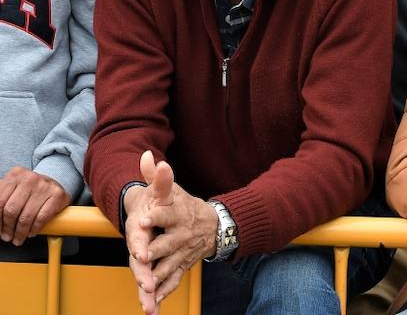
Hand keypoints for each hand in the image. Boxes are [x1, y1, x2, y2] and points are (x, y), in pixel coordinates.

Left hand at [0, 166, 69, 244]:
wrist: (53, 183)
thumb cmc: (29, 190)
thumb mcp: (12, 189)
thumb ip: (1, 199)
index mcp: (15, 175)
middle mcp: (29, 178)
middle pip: (11, 210)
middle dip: (7, 228)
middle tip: (7, 237)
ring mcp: (44, 186)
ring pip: (26, 217)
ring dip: (20, 232)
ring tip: (18, 238)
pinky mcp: (57, 195)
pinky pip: (41, 218)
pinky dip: (34, 229)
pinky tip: (31, 232)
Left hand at [125, 151, 217, 313]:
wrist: (215, 226)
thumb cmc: (185, 206)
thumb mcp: (173, 191)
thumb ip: (157, 177)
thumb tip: (146, 155)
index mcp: (177, 214)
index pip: (166, 213)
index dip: (156, 217)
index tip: (143, 220)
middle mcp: (181, 234)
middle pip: (167, 243)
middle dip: (155, 250)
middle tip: (141, 256)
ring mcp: (183, 252)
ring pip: (169, 265)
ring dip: (158, 276)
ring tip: (146, 286)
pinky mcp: (183, 266)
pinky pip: (174, 280)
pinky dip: (164, 292)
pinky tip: (153, 303)